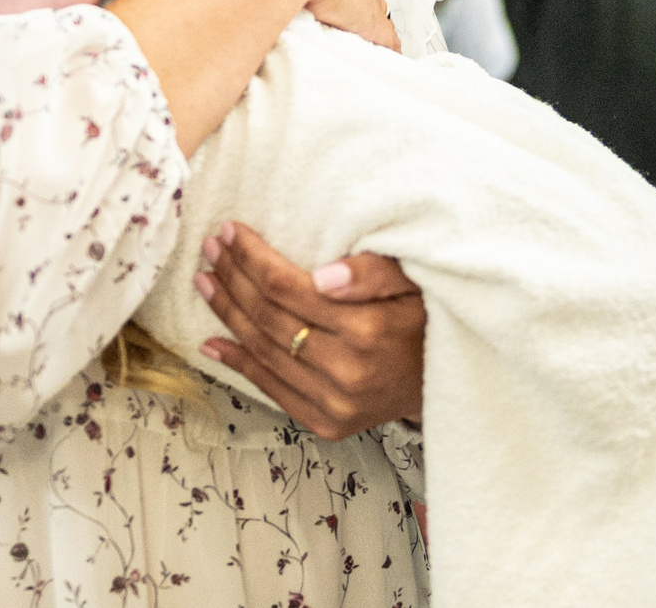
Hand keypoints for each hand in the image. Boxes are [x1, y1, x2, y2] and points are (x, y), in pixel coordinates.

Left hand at [197, 223, 425, 439]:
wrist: (449, 380)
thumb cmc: (430, 317)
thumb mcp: (417, 280)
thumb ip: (375, 271)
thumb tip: (323, 275)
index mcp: (370, 329)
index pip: (288, 287)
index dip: (253, 259)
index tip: (230, 232)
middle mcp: (347, 370)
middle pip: (269, 317)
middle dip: (234, 278)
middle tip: (210, 249)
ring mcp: (335, 402)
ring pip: (264, 351)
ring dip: (228, 315)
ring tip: (207, 283)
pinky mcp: (327, 423)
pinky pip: (272, 389)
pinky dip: (239, 364)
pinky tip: (213, 342)